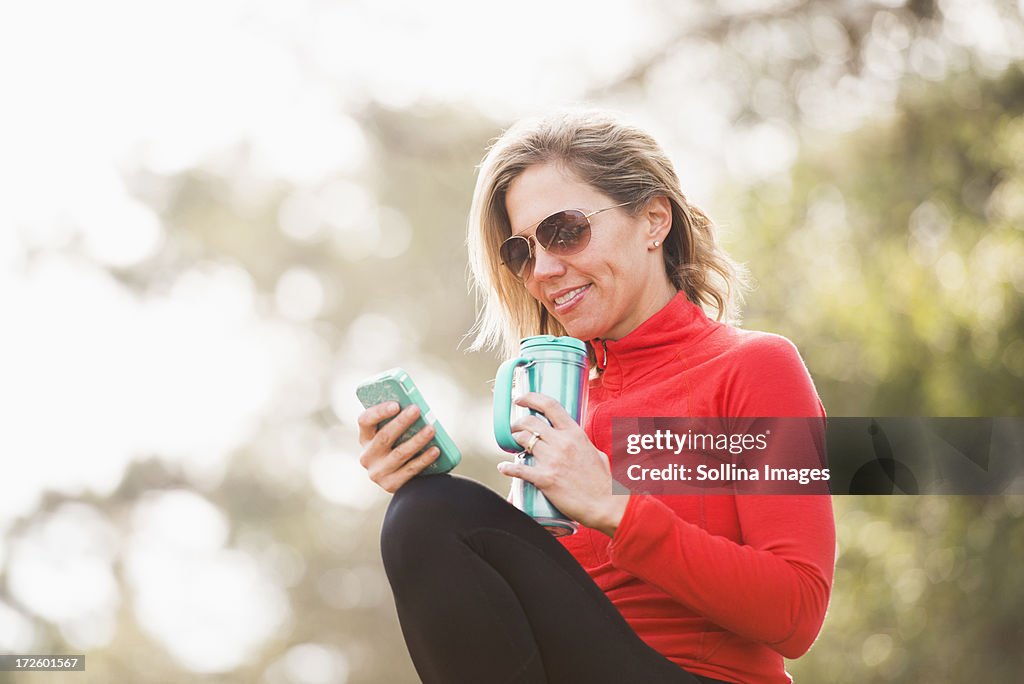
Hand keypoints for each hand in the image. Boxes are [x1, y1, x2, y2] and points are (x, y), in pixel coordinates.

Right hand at [357, 402, 439, 492]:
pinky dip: (424, 459)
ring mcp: (377, 472)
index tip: (396, 405)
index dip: (379, 412)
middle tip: (417, 410)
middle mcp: (367, 456)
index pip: (365, 421)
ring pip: (400, 453)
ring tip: (431, 429)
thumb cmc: (399, 447)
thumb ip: (398, 423)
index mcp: (365, 438)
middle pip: (384, 436)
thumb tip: (416, 408)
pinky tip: (436, 450)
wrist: (403, 480)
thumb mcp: (393, 435)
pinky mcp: (390, 485)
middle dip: (402, 422)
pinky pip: (410, 470)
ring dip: (417, 440)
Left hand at [496, 393, 627, 536]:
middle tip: (515, 429)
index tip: (520, 399)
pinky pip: (519, 469)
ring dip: (513, 442)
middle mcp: (562, 443)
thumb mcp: (596, 453)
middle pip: (530, 422)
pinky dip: (507, 468)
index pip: (550, 406)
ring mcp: (553, 460)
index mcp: (575, 433)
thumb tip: (573, 440)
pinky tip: (503, 468)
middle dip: (517, 423)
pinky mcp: (545, 479)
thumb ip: (582, 443)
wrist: (605, 505)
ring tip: (513, 446)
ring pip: (522, 440)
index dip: (531, 398)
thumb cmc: (603, 482)